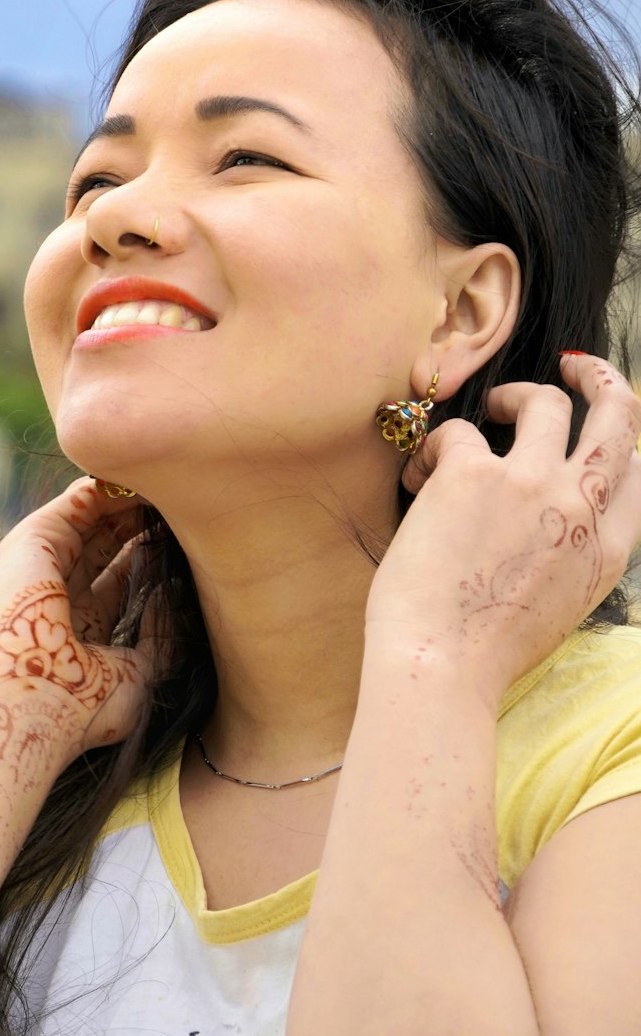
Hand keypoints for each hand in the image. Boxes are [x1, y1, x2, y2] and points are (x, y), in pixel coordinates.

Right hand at [0, 476, 158, 785]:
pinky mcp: (32, 539)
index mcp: (79, 628)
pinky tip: (146, 484)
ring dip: (131, 501)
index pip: (119, 578)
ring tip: (171, 489)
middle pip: (106, 543)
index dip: (150, 558)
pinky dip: (111, 488)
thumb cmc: (84, 705)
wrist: (35, 703)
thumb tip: (171, 594)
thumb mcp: (138, 673)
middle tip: (184, 507)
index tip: (191, 541)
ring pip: (93, 517)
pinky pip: (77, 500)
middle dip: (142, 523)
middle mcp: (58, 592)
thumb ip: (158, 637)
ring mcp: (42, 564)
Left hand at [365, 353, 640, 698]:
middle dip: (601, 378)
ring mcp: (532, 484)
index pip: (635, 471)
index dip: (619, 442)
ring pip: (545, 402)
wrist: (440, 669)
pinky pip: (456, 432)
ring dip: (513, 396)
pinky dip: (433, 449)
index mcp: (606, 551)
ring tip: (486, 413)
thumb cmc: (482, 652)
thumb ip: (568, 552)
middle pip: (619, 416)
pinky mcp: (473, 474)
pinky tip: (416, 479)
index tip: (594, 429)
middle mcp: (581, 509)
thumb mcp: (558, 605)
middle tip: (574, 366)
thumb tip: (550, 512)